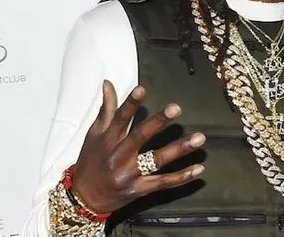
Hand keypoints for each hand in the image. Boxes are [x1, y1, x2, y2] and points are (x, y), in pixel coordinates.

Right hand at [70, 80, 205, 213]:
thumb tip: (108, 84)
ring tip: (198, 138)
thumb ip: (106, 109)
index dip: (130, 104)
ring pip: (156, 160)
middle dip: (158, 122)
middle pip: (140, 137)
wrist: (85, 199)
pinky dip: (181, 177)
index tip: (142, 89)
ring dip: (179, 149)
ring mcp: (129, 174)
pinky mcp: (139, 190)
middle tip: (176, 108)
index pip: (119, 118)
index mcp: (108, 140)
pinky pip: (163, 183)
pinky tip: (198, 168)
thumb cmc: (90, 161)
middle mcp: (118, 156)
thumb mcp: (94, 135)